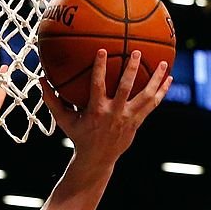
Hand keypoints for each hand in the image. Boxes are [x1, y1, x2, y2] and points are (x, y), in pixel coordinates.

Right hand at [42, 50, 171, 167]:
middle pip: (125, 89)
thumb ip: (53, 100)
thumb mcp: (64, 120)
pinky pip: (152, 105)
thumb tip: (41, 79)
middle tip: (136, 51)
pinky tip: (168, 79)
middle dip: (130, 70)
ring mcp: (128, 119)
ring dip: (155, 80)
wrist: (97, 159)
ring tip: (163, 64)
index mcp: (96, 111)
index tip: (103, 50)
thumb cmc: (79, 135)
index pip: (98, 86)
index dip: (100, 69)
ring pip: (145, 97)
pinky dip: (161, 92)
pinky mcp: (137, 122)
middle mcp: (114, 114)